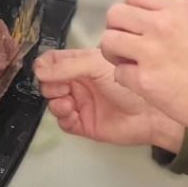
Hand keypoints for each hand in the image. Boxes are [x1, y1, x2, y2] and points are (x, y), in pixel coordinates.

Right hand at [33, 46, 185, 151]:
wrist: (150, 113)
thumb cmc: (127, 82)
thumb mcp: (96, 66)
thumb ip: (67, 65)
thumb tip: (37, 68)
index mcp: (81, 64)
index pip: (53, 62)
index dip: (45, 67)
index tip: (43, 71)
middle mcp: (78, 83)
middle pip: (49, 82)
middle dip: (50, 85)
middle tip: (62, 88)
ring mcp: (80, 103)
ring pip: (53, 102)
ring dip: (55, 102)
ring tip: (66, 102)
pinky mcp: (83, 124)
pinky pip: (63, 122)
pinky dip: (62, 117)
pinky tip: (71, 113)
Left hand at [100, 0, 187, 134]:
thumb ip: (170, 12)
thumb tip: (139, 4)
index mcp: (177, 6)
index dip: (132, 12)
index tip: (138, 26)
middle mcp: (161, 24)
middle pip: (115, 14)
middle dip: (117, 29)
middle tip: (127, 45)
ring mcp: (151, 52)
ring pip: (108, 41)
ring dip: (114, 53)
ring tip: (128, 62)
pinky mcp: (145, 79)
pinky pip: (118, 72)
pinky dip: (126, 79)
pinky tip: (142, 83)